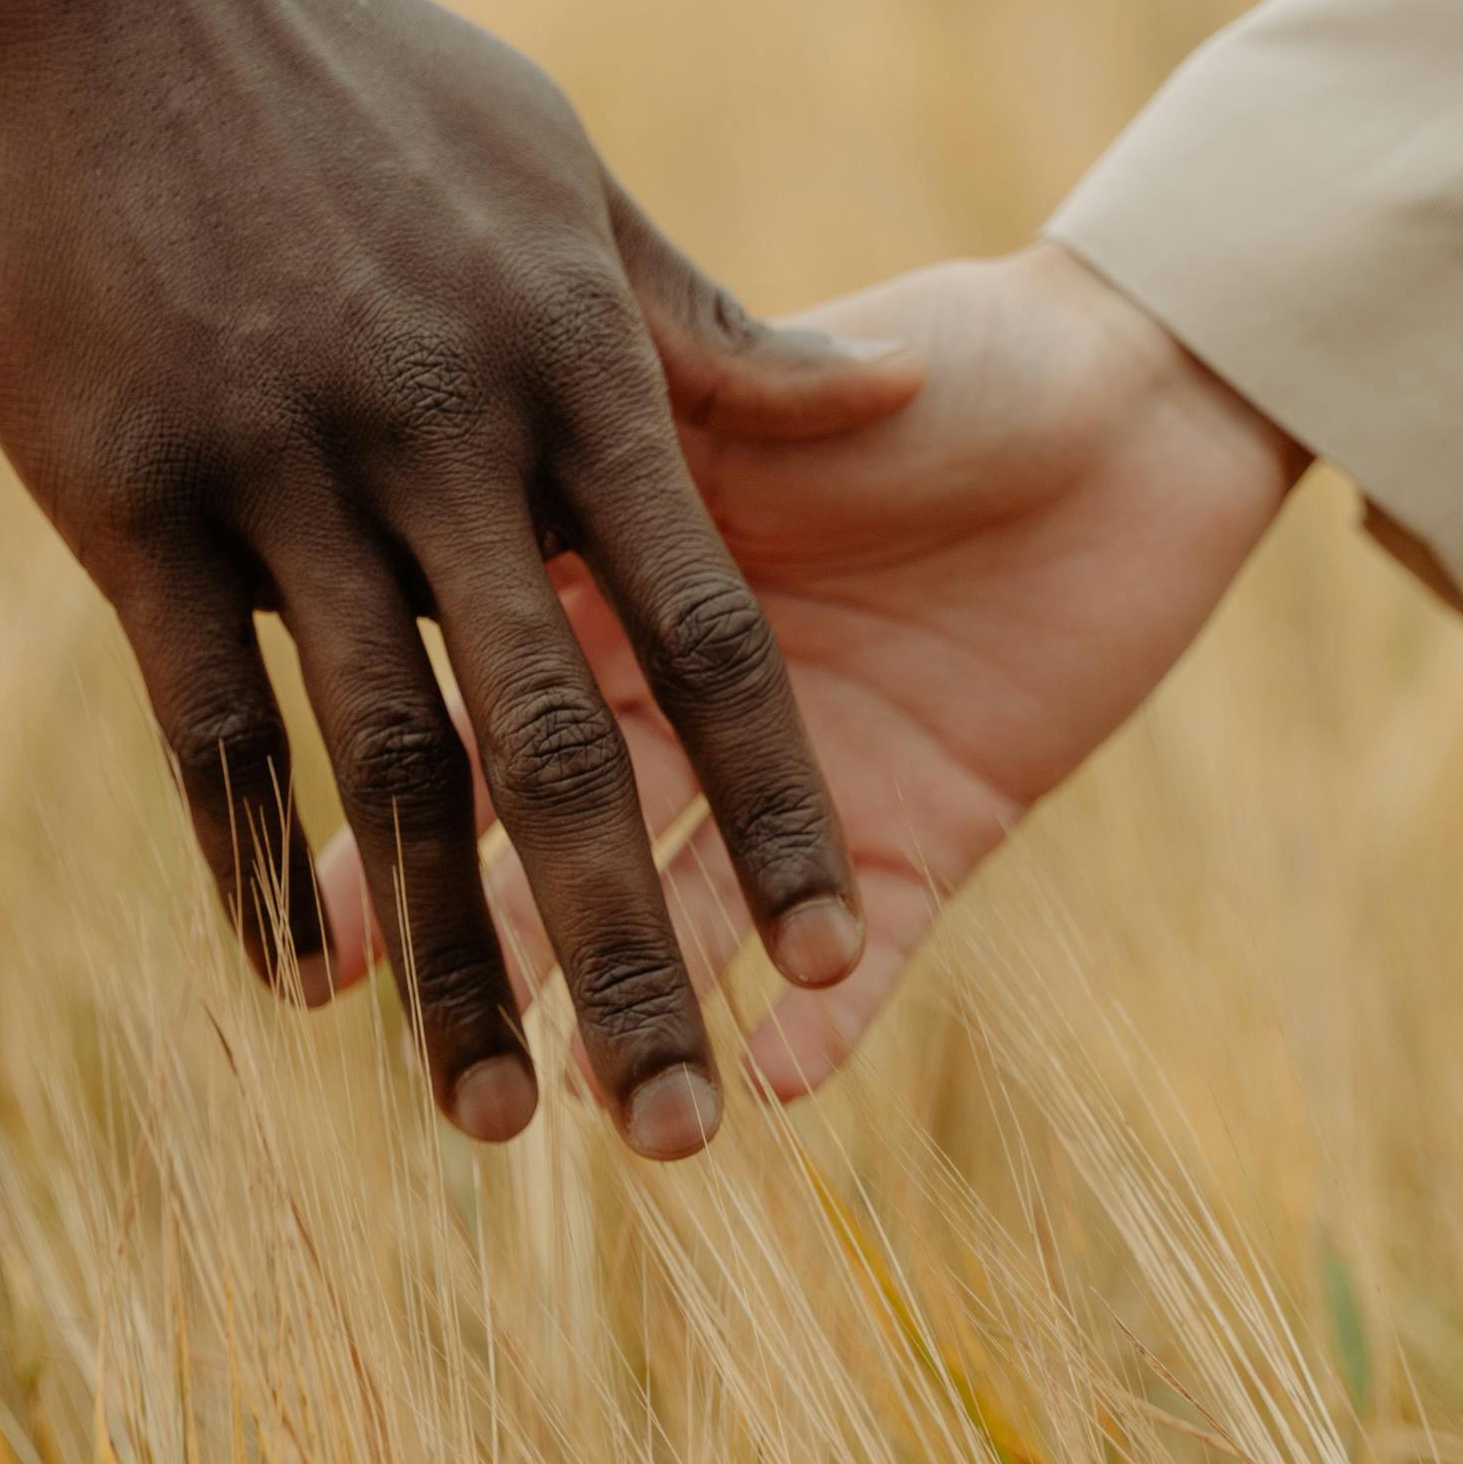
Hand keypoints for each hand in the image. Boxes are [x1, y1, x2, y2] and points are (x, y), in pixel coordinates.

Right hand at [0, 0, 919, 1156]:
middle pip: (563, 745)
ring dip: (440, 960)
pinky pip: (206, 715)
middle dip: (626, 949)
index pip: (707, 632)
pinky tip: (289, 977)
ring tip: (492, 1117)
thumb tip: (883, 395)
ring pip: (389, 765)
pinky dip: (250, 856)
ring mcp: (280, 466)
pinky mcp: (129, 488)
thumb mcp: (559, 168)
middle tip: (671, 1134)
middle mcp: (445, 437)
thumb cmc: (351, 54)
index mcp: (571, 366)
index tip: (829, 957)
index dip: (770, 805)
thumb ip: (706, 325)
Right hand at [321, 242, 1305, 1101]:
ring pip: (704, 913)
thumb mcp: (771, 381)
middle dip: (504, 957)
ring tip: (605, 1110)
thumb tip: (483, 445)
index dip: (403, 829)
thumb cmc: (948, 352)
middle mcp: (691, 704)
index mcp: (617, 587)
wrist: (1142, 381)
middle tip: (443, 1078)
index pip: (482, 724)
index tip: (320, 936)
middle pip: (569, 845)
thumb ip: (642, 435)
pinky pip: (882, 939)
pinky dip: (836, 1017)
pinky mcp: (940, 820)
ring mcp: (808, 777)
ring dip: (655, 1013)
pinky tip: (781, 1083)